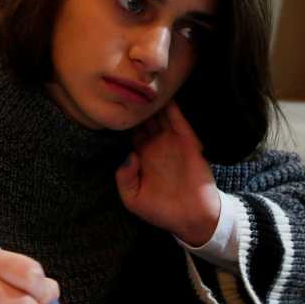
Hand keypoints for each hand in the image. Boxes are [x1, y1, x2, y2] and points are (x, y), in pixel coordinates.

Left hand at [115, 101, 220, 245]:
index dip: (121, 121)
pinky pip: (178, 120)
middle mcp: (156, 145)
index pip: (129, 131)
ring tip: (142, 85)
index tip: (111, 107)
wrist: (193, 218)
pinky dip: (172, 107)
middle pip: (143, 118)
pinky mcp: (188, 142)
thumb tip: (128, 154)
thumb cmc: (161, 211)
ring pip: (160, 115)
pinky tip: (164, 95)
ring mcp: (172, 142)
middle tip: (126, 87)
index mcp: (141, 156)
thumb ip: (123, 179)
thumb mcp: (133, 200)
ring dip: (152, 102)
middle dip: (135, 105)